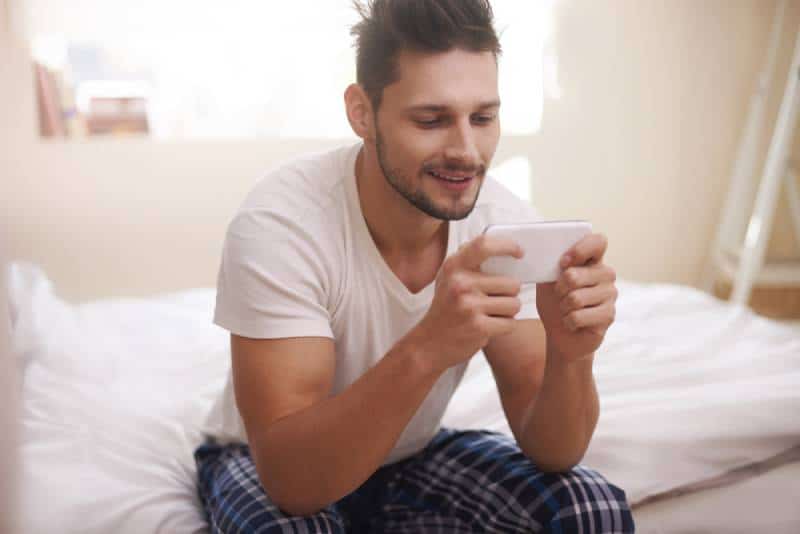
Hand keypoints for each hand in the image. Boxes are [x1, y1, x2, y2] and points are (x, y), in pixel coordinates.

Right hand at [410, 234, 523, 372]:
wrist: (429, 343)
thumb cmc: (445, 309)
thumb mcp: (448, 278)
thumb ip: (468, 261)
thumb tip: (496, 245)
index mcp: (454, 267)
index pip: (484, 245)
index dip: (507, 245)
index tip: (519, 252)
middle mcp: (461, 283)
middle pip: (511, 283)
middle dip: (509, 295)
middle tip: (493, 301)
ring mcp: (469, 305)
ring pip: (514, 304)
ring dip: (507, 312)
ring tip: (489, 314)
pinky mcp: (478, 326)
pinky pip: (510, 323)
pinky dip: (504, 327)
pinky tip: (489, 327)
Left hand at [535, 233, 617, 362]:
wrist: (561, 335)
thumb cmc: (555, 304)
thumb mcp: (547, 282)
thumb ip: (550, 266)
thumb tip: (548, 256)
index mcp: (592, 261)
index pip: (598, 242)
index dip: (580, 249)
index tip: (563, 263)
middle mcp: (606, 274)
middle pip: (575, 275)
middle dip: (558, 289)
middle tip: (559, 296)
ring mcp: (610, 294)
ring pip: (575, 298)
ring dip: (562, 308)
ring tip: (566, 310)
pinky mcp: (609, 315)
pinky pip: (578, 316)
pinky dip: (568, 322)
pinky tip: (572, 323)